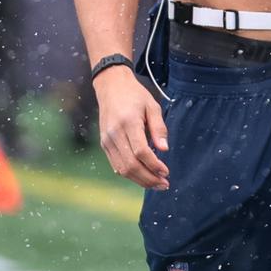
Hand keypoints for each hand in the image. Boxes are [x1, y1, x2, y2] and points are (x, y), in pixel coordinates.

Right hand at [94, 66, 168, 189]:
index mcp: (128, 122)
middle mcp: (114, 133)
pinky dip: (130, 174)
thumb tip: (164, 149)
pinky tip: (143, 176)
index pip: (141, 151)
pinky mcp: (104, 144)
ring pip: (122, 169)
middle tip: (164, 184)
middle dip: (148, 178)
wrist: (110, 87)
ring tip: (156, 183)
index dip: (154, 165)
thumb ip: (159, 128)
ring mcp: (107, 140)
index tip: (166, 172)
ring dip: (140, 180)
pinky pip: (116, 165)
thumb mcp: (152, 106)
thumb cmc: (134, 95)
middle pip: (131, 164)